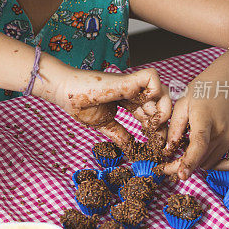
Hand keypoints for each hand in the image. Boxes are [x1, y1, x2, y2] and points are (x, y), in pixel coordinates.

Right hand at [50, 67, 172, 147]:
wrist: (64, 92)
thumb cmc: (79, 104)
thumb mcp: (104, 124)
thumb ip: (120, 135)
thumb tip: (131, 150)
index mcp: (129, 101)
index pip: (152, 113)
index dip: (157, 129)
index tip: (154, 145)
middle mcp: (134, 92)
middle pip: (163, 103)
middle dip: (165, 123)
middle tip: (158, 140)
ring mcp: (132, 85)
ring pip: (164, 90)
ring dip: (164, 110)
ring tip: (154, 126)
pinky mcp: (127, 80)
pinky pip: (153, 78)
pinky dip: (156, 92)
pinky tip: (145, 108)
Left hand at [161, 74, 228, 179]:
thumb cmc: (204, 88)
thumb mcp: (183, 102)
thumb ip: (175, 126)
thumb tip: (169, 149)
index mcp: (205, 118)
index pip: (198, 145)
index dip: (189, 162)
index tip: (181, 175)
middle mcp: (223, 129)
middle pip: (202, 158)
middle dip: (185, 162)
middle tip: (175, 159)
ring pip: (212, 162)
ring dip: (199, 161)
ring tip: (193, 147)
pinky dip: (219, 166)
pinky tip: (209, 158)